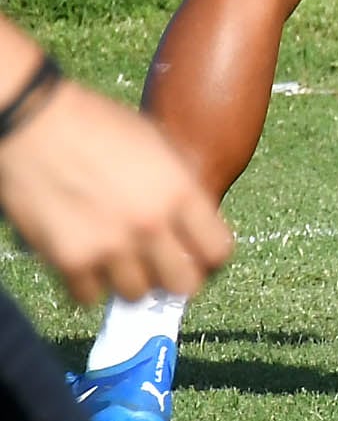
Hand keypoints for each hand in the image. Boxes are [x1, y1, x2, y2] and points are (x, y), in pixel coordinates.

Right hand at [0, 76, 231, 304]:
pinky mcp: (69, 260)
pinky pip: (90, 297)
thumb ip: (180, 184)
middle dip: (177, 278)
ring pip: (136, 295)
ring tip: (122, 260)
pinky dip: (90, 286)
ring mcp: (109, 246)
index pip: (218, 251)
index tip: (200, 255)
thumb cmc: (99, 125)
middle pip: (184, 285)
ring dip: (132, 281)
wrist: (37, 123)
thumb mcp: (158, 143)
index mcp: (180, 192)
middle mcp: (150, 225)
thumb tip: (195, 218)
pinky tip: (89, 261)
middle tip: (164, 266)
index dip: (211, 257)